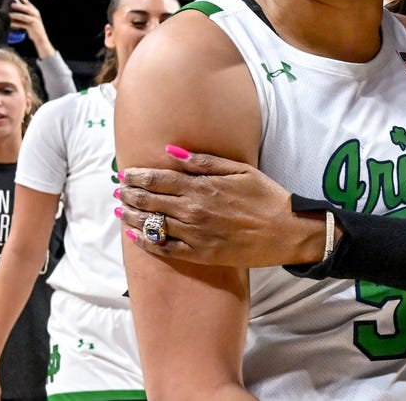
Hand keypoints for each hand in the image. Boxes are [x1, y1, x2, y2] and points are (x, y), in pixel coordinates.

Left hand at [10, 0, 53, 56]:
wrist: (41, 38)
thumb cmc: (33, 29)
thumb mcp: (29, 20)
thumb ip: (22, 16)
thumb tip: (10, 12)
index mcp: (35, 11)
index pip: (28, 2)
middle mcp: (35, 15)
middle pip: (27, 8)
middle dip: (19, 6)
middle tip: (11, 4)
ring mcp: (34, 21)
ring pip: (24, 16)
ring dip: (16, 15)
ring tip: (9, 15)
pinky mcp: (32, 27)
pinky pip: (22, 24)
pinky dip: (16, 23)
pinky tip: (11, 23)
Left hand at [117, 146, 326, 267]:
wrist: (286, 231)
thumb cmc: (266, 197)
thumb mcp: (240, 170)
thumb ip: (204, 161)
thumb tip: (171, 151)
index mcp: (203, 187)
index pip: (160, 179)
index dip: (139, 176)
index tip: (126, 173)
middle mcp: (194, 210)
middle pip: (151, 201)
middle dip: (131, 194)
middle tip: (119, 190)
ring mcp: (195, 234)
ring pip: (152, 224)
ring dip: (132, 216)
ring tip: (120, 209)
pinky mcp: (200, 254)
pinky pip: (165, 249)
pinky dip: (146, 242)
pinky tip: (135, 236)